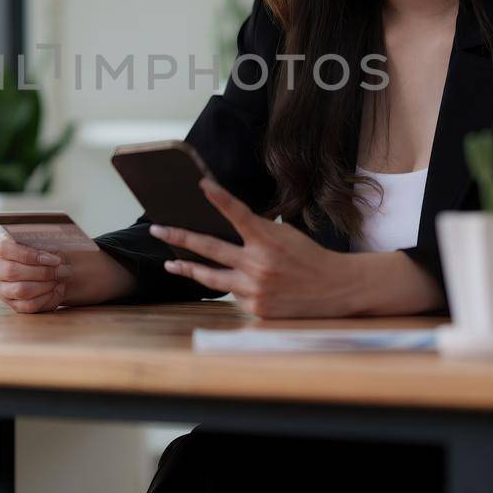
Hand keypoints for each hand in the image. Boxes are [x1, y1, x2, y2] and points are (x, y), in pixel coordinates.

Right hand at [0, 232, 70, 313]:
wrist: (33, 261)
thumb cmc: (34, 246)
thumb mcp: (34, 239)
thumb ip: (40, 243)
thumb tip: (56, 256)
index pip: (6, 250)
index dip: (31, 255)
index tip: (54, 259)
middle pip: (13, 272)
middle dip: (42, 272)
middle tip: (62, 270)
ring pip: (20, 290)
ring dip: (45, 286)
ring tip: (60, 279)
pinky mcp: (9, 303)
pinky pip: (27, 306)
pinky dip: (46, 299)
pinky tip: (58, 289)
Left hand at [150, 177, 363, 317]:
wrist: (336, 288)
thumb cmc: (309, 256)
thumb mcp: (286, 234)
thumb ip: (257, 231)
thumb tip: (229, 225)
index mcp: (267, 239)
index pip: (237, 213)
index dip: (218, 197)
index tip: (201, 184)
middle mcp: (257, 264)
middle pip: (208, 248)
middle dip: (179, 236)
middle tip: (157, 229)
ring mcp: (254, 289)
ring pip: (210, 277)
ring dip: (187, 268)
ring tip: (170, 263)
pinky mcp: (255, 308)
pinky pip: (233, 295)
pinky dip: (233, 287)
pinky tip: (237, 284)